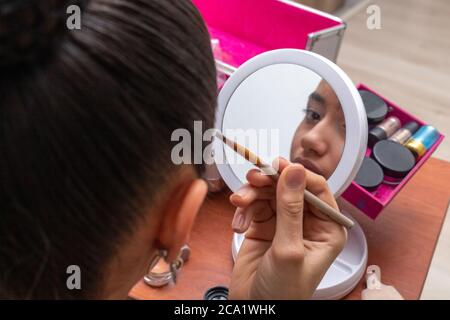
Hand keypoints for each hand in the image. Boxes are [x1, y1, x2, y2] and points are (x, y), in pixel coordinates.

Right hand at [228, 157, 346, 299]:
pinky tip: (238, 224)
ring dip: (251, 195)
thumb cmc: (283, 291)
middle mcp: (306, 222)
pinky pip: (253, 205)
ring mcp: (283, 223)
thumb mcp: (289, 249)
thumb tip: (295, 170)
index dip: (296, 174)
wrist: (255, 311)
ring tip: (239, 202)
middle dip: (268, 182)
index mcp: (326, 228)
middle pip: (288, 187)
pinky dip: (244, 209)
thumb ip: (290, 208)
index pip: (316, 189)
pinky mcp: (263, 226)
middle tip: (252, 179)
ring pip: (268, 193)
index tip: (277, 165)